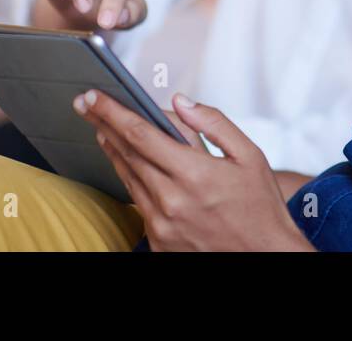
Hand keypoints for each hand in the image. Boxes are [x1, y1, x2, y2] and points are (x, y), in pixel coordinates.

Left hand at [75, 90, 313, 251]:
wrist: (265, 256)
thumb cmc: (260, 206)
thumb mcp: (250, 155)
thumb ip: (214, 124)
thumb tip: (180, 103)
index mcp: (195, 173)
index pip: (141, 134)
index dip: (113, 112)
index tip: (94, 96)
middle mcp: (172, 199)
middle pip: (126, 153)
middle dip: (103, 125)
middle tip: (86, 105)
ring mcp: (162, 224)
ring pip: (127, 178)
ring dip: (112, 151)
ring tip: (102, 130)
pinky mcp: (159, 241)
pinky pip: (138, 203)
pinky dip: (130, 179)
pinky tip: (129, 165)